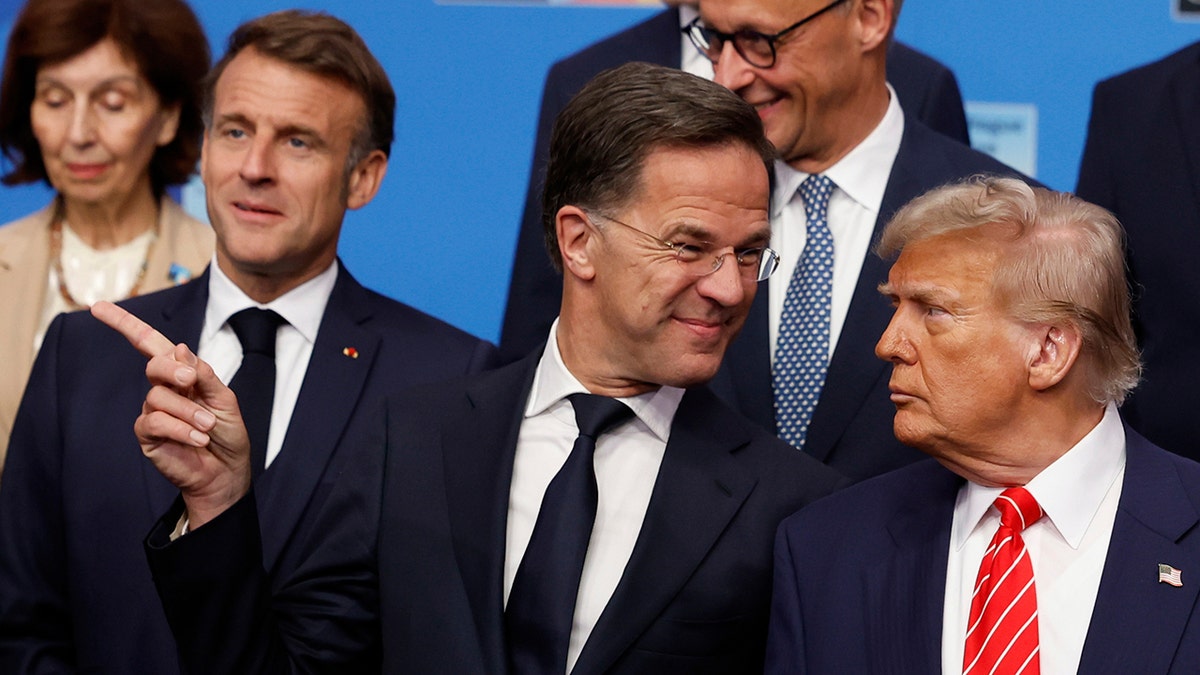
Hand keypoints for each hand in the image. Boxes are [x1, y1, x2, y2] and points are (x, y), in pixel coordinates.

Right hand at [91, 301, 250, 528]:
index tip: (96, 306)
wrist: (227, 471)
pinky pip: (154, 422)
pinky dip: (180, 429)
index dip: (124, 324)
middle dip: (173, 370)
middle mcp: (164, 390)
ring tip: (207, 427)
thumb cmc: (227, 434)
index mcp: (182, 375)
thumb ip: (203, 375)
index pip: (149, 344)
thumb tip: (179, 348)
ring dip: (188, 412)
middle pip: (154, 365)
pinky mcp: (147, 435)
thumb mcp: (224, 399)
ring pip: (158, 397)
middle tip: (193, 383)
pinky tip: (197, 438)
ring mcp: (152, 412)